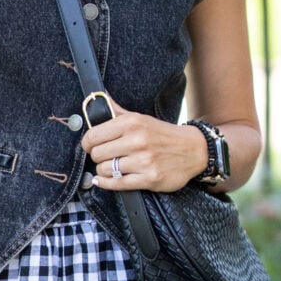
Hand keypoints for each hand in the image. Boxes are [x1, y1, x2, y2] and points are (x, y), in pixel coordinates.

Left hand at [80, 97, 206, 193]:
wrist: (194, 150)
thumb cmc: (163, 135)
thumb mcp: (141, 118)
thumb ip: (117, 111)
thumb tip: (96, 97)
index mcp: (132, 123)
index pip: (93, 135)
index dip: (87, 143)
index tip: (90, 146)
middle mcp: (137, 140)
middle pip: (97, 154)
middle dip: (97, 157)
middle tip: (105, 156)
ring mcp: (143, 161)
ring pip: (105, 170)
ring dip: (104, 170)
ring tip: (112, 167)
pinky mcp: (149, 178)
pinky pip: (117, 184)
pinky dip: (106, 183)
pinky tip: (103, 180)